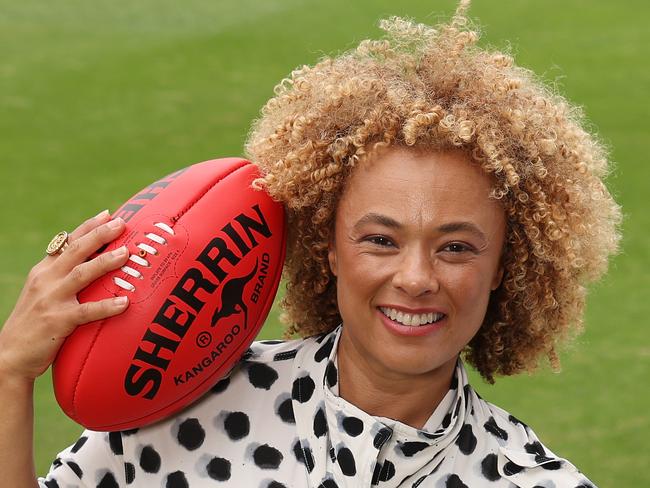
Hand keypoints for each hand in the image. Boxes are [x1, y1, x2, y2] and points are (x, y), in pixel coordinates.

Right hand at [0, 210, 130, 382]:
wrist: (9, 355)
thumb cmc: (34, 324)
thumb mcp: (43, 292)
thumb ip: (61, 276)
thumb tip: (92, 262)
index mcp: (43, 271)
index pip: (67, 241)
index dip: (88, 226)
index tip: (109, 214)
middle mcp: (46, 280)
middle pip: (76, 250)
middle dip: (99, 235)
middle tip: (121, 223)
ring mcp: (51, 299)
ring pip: (81, 274)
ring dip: (105, 262)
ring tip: (127, 253)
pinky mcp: (57, 321)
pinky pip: (86, 311)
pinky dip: (106, 306)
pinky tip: (124, 302)